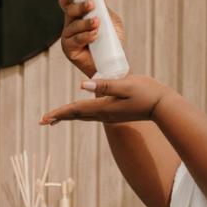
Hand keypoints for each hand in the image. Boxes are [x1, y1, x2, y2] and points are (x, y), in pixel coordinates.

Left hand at [40, 74, 170, 124]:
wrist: (163, 107)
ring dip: (69, 115)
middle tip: (43, 121)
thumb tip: (82, 85)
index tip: (43, 118)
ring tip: (57, 117)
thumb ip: (106, 85)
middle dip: (60, 116)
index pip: (75, 109)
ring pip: (84, 116)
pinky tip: (81, 110)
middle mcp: (104, 114)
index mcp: (104, 107)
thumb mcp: (127, 85)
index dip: (58, 112)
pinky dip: (81, 113)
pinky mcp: (116, 113)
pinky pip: (93, 114)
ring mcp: (110, 115)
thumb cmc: (147, 93)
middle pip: (76, 115)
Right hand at [58, 0, 126, 77]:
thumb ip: (104, 8)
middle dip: (79, 6)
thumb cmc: (111, 41)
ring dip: (85, 22)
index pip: (68, 2)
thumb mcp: (110, 21)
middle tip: (91, 4)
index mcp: (77, 16)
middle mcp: (70, 25)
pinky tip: (95, 34)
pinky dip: (86, 36)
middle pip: (69, 11)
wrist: (114, 63)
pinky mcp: (69, 50)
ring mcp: (68, 37)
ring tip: (97, 22)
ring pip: (73, 25)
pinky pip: (76, 40)